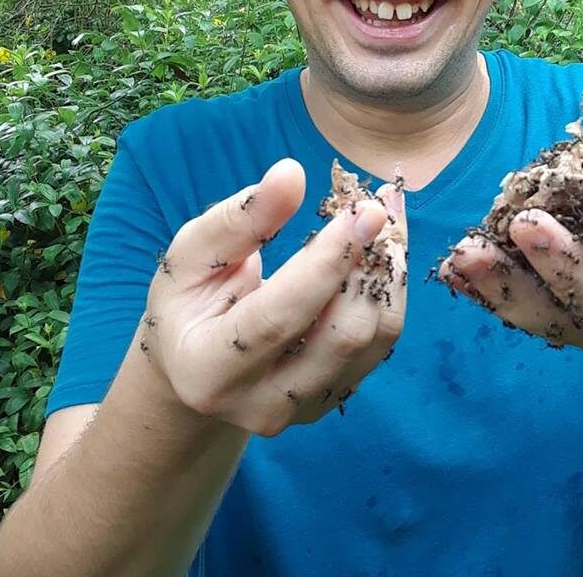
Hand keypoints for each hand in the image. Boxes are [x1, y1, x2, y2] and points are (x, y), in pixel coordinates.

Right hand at [137, 158, 406, 435]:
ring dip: (389, 270)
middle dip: (368, 263)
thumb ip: (239, 218)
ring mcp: (304, 407)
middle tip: (376, 204)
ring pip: (374, 338)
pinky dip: (391, 287)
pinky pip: (382, 340)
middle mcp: (261, 404)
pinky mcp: (335, 396)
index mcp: (210, 369)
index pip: (281, 316)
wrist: (195, 365)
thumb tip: (291, 174)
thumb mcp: (193, 253)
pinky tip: (383, 247)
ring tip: (385, 217)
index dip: (327, 261)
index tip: (363, 211)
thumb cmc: (190, 297)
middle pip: (343, 335)